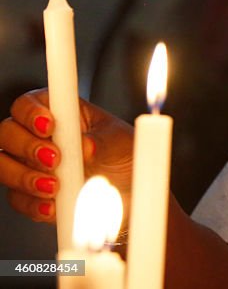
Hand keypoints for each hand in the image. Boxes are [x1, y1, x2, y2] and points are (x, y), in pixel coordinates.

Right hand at [0, 89, 133, 223]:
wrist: (132, 191)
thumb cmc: (124, 155)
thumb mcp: (120, 142)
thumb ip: (101, 142)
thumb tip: (85, 146)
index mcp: (60, 113)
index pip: (29, 103)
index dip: (31, 112)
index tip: (49, 126)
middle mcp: (38, 137)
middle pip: (7, 133)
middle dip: (27, 147)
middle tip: (55, 159)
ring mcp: (30, 165)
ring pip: (3, 166)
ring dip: (24, 177)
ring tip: (54, 186)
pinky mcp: (31, 194)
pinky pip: (17, 199)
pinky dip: (33, 204)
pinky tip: (53, 206)